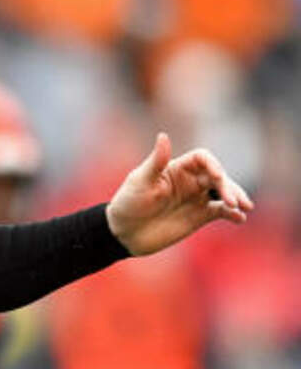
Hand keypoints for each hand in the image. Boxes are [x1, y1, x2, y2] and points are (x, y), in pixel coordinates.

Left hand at [105, 133, 253, 255]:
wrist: (124, 233)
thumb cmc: (129, 203)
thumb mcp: (140, 181)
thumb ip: (156, 161)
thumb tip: (163, 135)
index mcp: (176, 168)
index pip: (202, 158)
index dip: (213, 165)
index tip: (217, 177)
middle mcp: (189, 181)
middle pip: (218, 175)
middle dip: (228, 186)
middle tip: (233, 201)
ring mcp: (196, 198)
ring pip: (224, 192)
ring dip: (236, 198)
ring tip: (244, 208)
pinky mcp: (200, 216)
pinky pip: (221, 212)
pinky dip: (233, 214)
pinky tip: (239, 219)